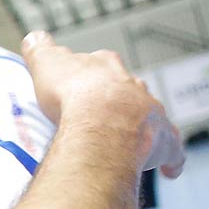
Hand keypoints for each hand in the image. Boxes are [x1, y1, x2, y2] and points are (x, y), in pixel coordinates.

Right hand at [23, 31, 183, 177]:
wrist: (102, 120)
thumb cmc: (72, 93)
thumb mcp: (47, 64)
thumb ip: (41, 50)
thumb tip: (34, 37)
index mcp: (107, 69)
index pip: (102, 63)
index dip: (91, 73)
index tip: (82, 82)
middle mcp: (134, 88)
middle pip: (129, 88)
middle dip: (119, 98)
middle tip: (101, 114)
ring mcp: (152, 114)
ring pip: (151, 116)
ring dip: (142, 126)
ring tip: (125, 141)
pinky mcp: (164, 141)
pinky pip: (173, 151)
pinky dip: (172, 160)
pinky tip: (170, 171)